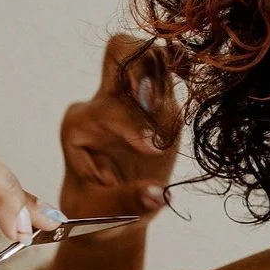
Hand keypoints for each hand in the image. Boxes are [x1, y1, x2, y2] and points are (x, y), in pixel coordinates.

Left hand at [58, 35, 179, 235]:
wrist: (105, 212)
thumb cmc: (94, 213)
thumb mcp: (99, 215)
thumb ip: (125, 204)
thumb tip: (157, 196)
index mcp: (80, 125)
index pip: (108, 108)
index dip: (132, 126)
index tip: (151, 150)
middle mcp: (103, 103)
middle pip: (119, 54)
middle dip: (142, 70)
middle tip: (155, 104)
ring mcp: (132, 99)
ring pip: (149, 57)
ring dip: (166, 78)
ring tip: (171, 109)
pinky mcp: (158, 103)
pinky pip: (168, 67)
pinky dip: (181, 65)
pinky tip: (189, 72)